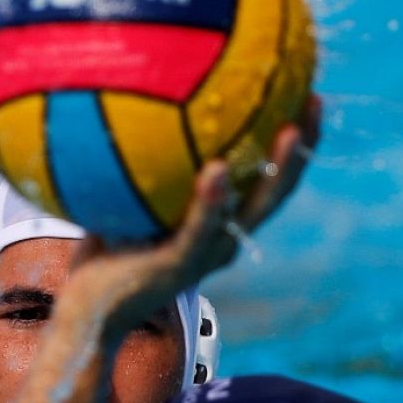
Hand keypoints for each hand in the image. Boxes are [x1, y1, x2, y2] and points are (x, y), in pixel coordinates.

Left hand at [64, 96, 320, 336]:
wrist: (87, 313)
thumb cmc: (104, 253)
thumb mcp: (121, 199)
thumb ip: (136, 158)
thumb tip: (128, 96)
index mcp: (220, 222)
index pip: (266, 177)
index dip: (291, 139)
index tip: (303, 90)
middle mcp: (224, 239)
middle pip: (278, 189)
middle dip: (302, 147)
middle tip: (315, 99)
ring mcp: (206, 254)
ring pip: (255, 209)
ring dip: (276, 170)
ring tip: (291, 131)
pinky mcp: (180, 267)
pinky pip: (201, 229)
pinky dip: (213, 200)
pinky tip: (217, 170)